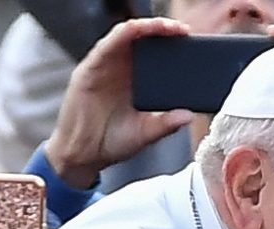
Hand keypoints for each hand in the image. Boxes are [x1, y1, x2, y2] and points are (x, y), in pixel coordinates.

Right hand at [46, 19, 197, 190]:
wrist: (82, 155)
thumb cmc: (112, 142)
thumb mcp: (146, 133)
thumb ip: (166, 124)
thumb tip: (189, 116)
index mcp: (136, 81)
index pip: (155, 54)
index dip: (172, 45)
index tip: (191, 43)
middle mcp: (120, 69)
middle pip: (142, 40)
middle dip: (163, 31)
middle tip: (183, 30)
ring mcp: (104, 68)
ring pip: (125, 37)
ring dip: (145, 27)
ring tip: (165, 26)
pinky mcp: (89, 70)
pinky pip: (106, 46)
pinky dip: (121, 35)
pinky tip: (135, 30)